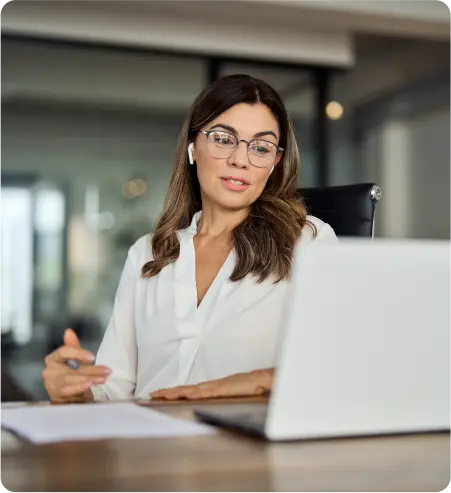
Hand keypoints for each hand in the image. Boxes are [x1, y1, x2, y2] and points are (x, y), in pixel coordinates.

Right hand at [42, 328, 110, 402]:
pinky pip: (68, 391)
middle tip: (107, 371)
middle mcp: (49, 372)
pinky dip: (79, 388)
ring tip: (102, 379)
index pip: (63, 352)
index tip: (93, 357)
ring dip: (89, 379)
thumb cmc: (73, 377)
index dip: (78, 353)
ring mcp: (51, 385)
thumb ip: (73, 347)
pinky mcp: (56, 397)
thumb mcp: (76, 361)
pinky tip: (89, 386)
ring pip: (71, 380)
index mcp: (53, 359)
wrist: (70, 399)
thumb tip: (68, 331)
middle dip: (91, 370)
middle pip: (71, 369)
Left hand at [151, 368, 273, 400]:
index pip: (189, 390)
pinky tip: (185, 395)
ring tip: (161, 395)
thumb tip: (212, 401)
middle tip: (152, 394)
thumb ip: (222, 397)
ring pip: (192, 389)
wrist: (263, 380)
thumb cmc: (250, 387)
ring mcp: (216, 386)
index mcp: (212, 387)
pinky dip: (194, 393)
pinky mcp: (223, 389)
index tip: (161, 394)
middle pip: (186, 388)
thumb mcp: (232, 395)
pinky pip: (206, 392)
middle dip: (169, 391)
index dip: (175, 391)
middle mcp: (211, 385)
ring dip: (176, 392)